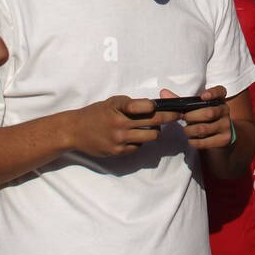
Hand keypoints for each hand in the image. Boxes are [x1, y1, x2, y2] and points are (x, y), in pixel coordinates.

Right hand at [64, 95, 179, 157]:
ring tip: (152, 127)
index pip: (145, 106)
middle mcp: (120, 123)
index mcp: (118, 107)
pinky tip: (133, 136)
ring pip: (150, 136)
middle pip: (154, 121)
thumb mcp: (112, 103)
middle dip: (170, 117)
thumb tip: (155, 106)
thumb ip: (131, 104)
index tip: (172, 105)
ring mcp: (119, 139)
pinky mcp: (118, 151)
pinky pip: (138, 146)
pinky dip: (140, 141)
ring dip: (155, 131)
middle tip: (179, 115)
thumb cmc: (96, 113)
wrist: (75, 130)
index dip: (159, 106)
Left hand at [162, 87, 231, 149]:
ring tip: (187, 130)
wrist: (221, 135)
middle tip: (184, 118)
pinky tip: (191, 139)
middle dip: (191, 117)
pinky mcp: (225, 138)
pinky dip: (194, 141)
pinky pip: (205, 141)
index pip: (220, 91)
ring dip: (190, 131)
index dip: (212, 93)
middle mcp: (225, 110)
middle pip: (208, 113)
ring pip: (204, 128)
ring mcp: (226, 125)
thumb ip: (180, 101)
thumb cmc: (204, 118)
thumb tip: (163, 92)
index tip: (202, 96)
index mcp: (219, 99)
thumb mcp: (196, 108)